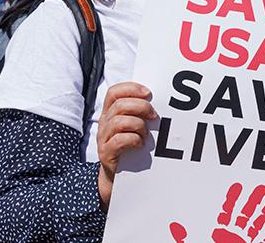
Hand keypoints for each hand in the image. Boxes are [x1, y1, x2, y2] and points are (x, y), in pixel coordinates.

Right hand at [97, 82, 156, 206]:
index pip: (114, 92)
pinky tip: (141, 144)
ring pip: (119, 121)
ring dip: (139, 125)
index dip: (131, 88)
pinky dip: (134, 140)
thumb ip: (140, 112)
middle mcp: (104, 122)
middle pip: (119, 105)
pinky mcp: (106, 153)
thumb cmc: (130, 145)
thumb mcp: (132, 125)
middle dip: (141, 107)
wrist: (117, 174)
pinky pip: (119, 140)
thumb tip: (162, 101)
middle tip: (153, 116)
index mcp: (110, 112)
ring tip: (146, 134)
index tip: (149, 93)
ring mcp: (103, 138)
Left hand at [169, 182, 264, 242]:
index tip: (238, 186)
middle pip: (246, 214)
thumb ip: (184, 237)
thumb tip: (174, 226)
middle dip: (253, 200)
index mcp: (220, 233)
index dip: (233, 198)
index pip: (228, 212)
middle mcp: (234, 237)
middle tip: (261, 187)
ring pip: (258, 226)